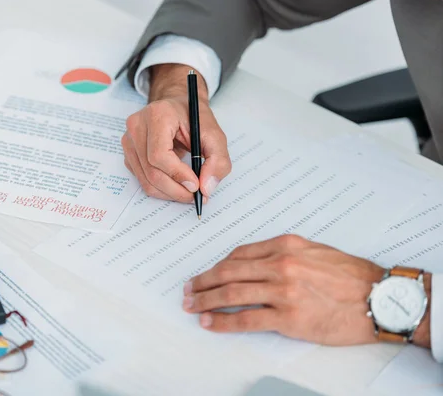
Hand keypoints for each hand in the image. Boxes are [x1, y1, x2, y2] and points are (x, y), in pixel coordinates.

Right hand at [122, 64, 231, 202]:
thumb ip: (217, 160)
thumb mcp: (215, 135)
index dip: (177, 174)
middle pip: (151, 171)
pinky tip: (175, 183)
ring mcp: (129, 140)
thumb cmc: (193, 118)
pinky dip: (160, 188)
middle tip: (195, 195)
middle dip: (176, 190)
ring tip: (187, 191)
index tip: (195, 185)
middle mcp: (137, 126)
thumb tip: (206, 188)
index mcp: (157, 115)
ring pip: (146, 180)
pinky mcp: (129, 153)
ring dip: (169, 193)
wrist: (178, 108)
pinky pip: (142, 180)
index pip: (159, 154)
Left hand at [182, 234, 431, 346]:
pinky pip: (246, 319)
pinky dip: (223, 322)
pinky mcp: (288, 317)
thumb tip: (255, 264)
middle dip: (203, 281)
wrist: (381, 298)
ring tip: (192, 306)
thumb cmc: (352, 276)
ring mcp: (283, 291)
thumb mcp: (316, 252)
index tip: (207, 273)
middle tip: (188, 289)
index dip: (218, 265)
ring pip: (232, 293)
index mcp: (286, 246)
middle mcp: (281, 264)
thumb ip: (284, 255)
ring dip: (206, 300)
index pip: (240, 254)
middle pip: (229, 272)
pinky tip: (210, 323)